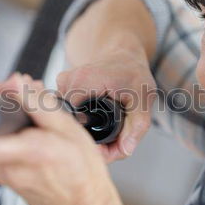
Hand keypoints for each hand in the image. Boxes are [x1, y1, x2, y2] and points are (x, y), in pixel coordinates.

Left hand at [0, 72, 125, 204]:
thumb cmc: (80, 173)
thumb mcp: (68, 128)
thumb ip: (39, 103)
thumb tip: (16, 82)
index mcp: (25, 152)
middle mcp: (5, 166)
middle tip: (19, 93)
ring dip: (4, 117)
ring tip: (29, 111)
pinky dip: (8, 132)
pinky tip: (29, 129)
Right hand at [56, 46, 156, 162]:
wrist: (123, 55)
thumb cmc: (134, 73)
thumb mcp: (143, 97)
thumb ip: (137, 124)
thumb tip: (126, 149)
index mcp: (84, 81)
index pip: (77, 123)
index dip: (93, 143)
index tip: (109, 149)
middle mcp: (68, 81)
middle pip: (70, 124)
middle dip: (90, 140)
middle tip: (112, 145)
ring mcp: (61, 84)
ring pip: (67, 120)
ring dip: (85, 131)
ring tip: (105, 131)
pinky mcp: (61, 86)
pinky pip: (66, 112)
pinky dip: (80, 119)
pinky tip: (94, 120)